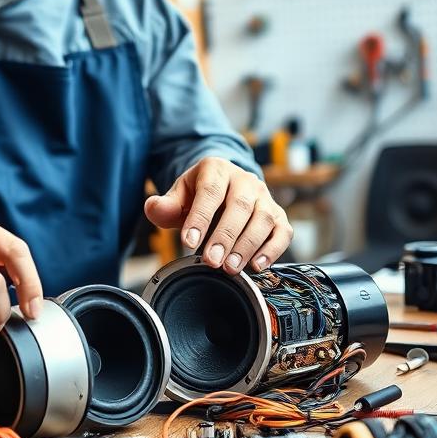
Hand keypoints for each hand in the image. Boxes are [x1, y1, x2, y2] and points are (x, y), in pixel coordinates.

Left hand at [144, 158, 292, 274]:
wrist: (223, 189)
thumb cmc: (197, 196)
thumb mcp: (178, 196)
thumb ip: (164, 205)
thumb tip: (153, 207)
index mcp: (216, 169)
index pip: (210, 192)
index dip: (200, 217)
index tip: (189, 242)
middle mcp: (245, 180)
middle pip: (240, 206)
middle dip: (226, 236)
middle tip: (212, 261)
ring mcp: (265, 197)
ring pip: (264, 218)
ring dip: (248, 246)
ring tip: (231, 268)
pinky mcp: (279, 215)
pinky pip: (283, 231)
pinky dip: (273, 249)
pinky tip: (257, 266)